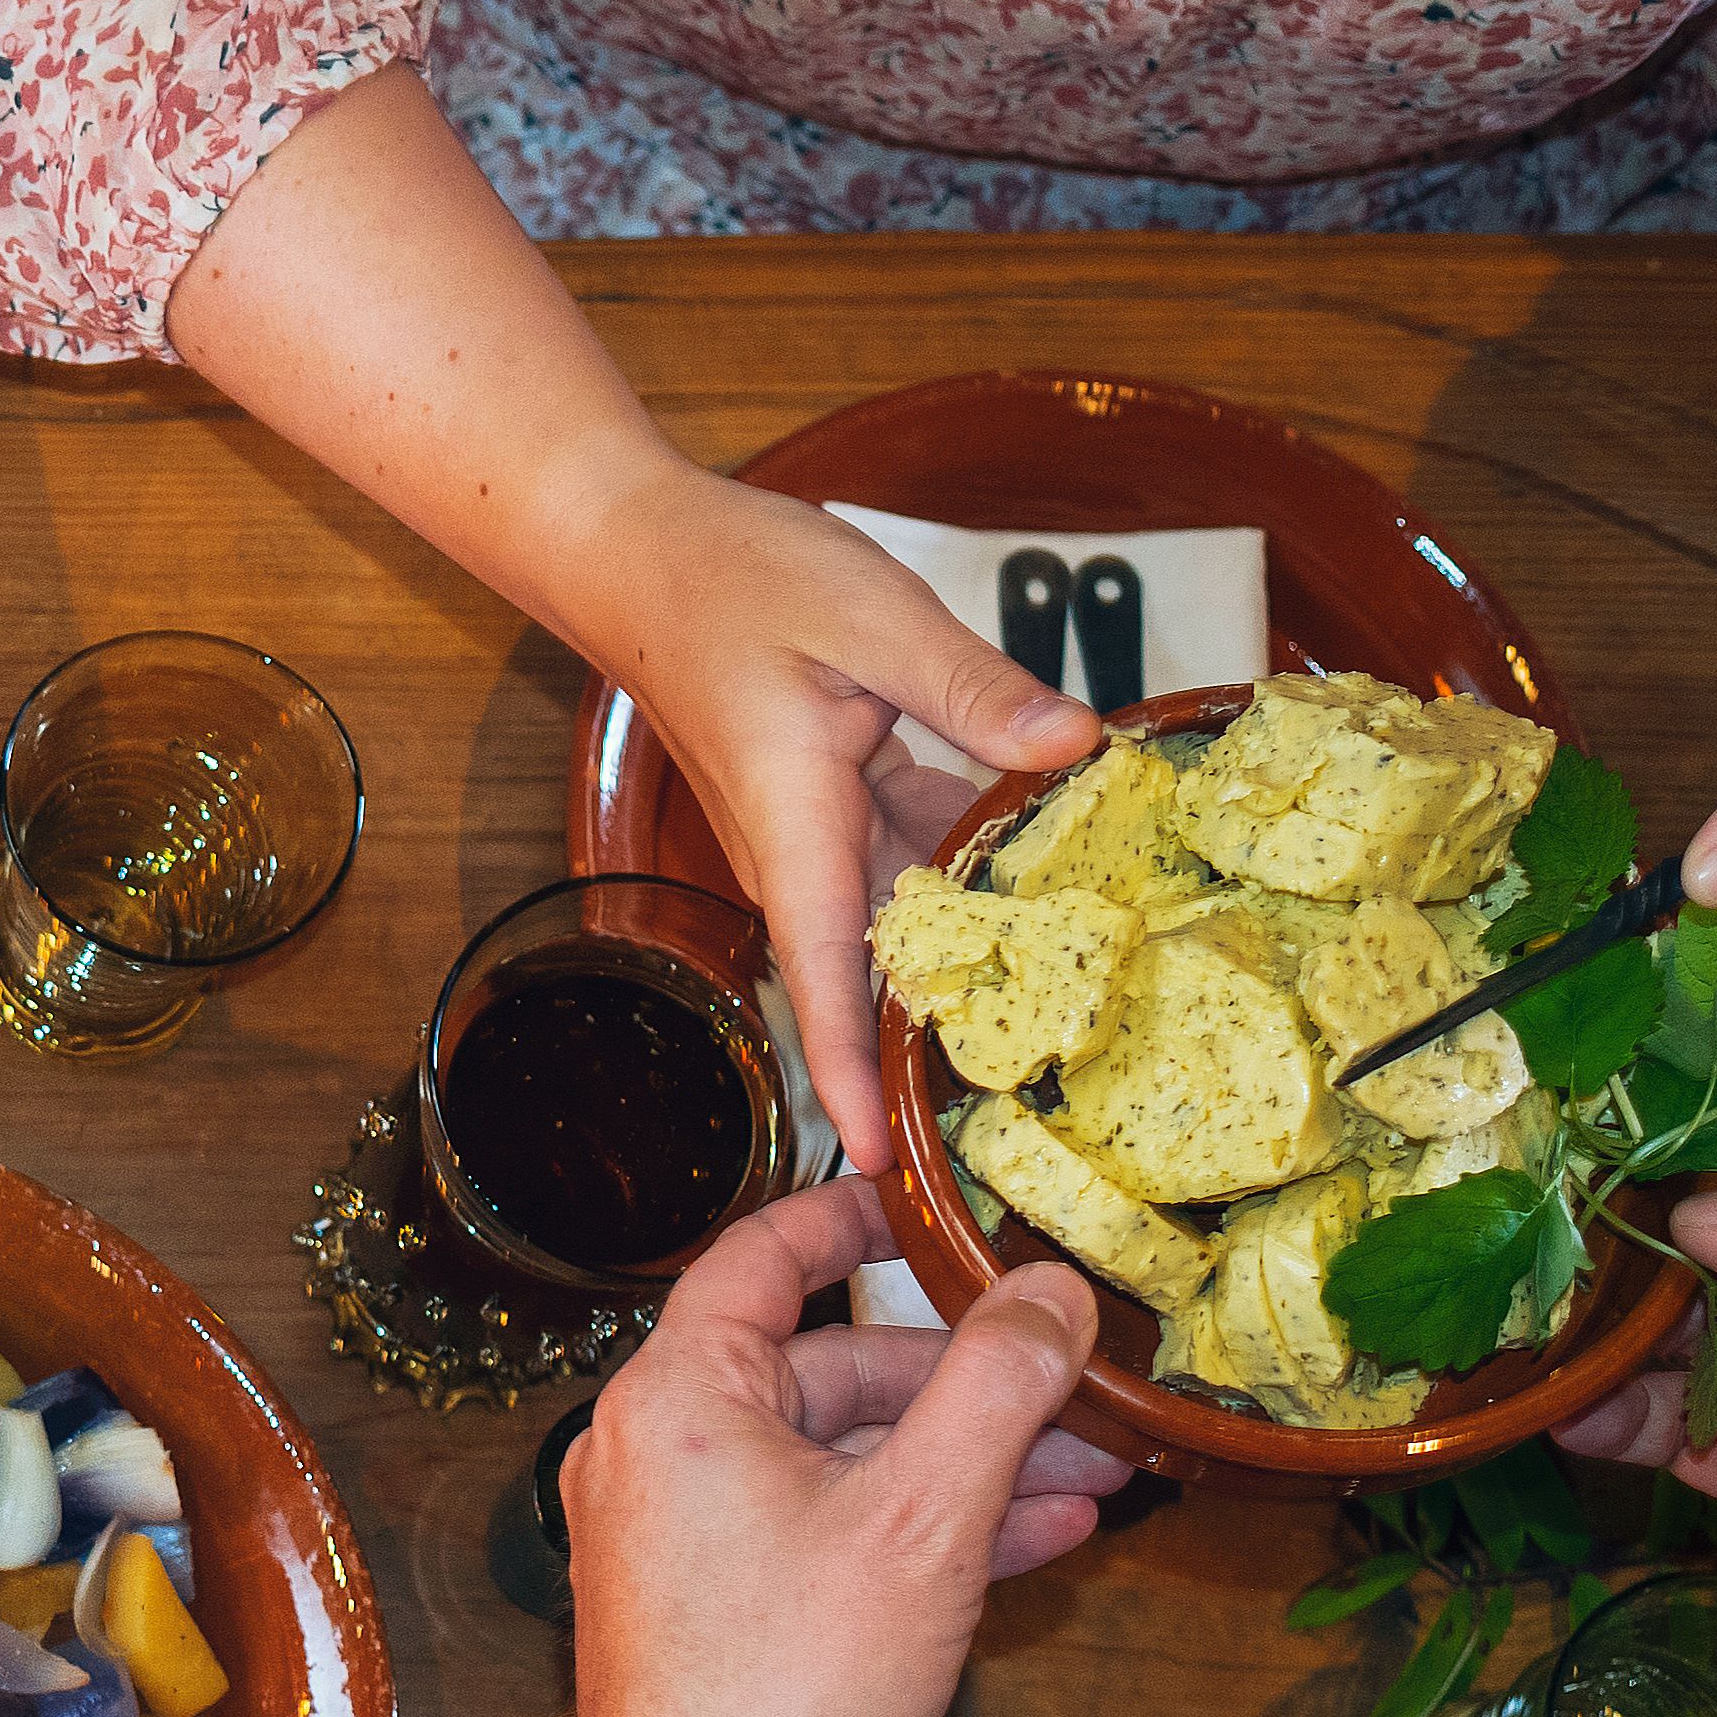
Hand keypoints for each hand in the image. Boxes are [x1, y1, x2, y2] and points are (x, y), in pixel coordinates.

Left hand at [555, 1185, 1125, 1716]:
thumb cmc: (784, 1691)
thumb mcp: (925, 1516)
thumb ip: (997, 1387)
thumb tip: (1052, 1291)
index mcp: (677, 1398)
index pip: (764, 1259)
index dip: (854, 1221)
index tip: (932, 1202)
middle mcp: (659, 1453)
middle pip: (828, 1370)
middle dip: (966, 1382)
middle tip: (1084, 1385)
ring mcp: (683, 1536)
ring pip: (843, 1461)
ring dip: (966, 1462)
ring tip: (1098, 1470)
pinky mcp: (717, 1608)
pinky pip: (828, 1532)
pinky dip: (921, 1530)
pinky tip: (1038, 1539)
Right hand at [562, 464, 1101, 1174]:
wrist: (639, 553)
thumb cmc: (733, 580)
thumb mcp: (873, 617)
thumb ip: (976, 687)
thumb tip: (1078, 747)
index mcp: (797, 826)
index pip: (824, 976)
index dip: (849, 1072)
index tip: (875, 1163)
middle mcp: (797, 852)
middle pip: (868, 972)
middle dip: (934, 1039)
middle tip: (1031, 1106)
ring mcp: (808, 831)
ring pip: (894, 918)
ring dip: (964, 957)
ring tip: (1070, 1004)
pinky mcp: (824, 802)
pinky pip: (899, 861)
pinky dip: (964, 876)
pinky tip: (1048, 867)